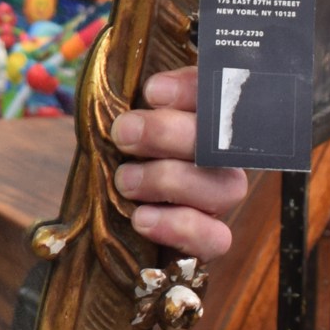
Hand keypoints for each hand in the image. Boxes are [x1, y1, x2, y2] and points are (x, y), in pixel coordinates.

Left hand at [111, 66, 246, 260]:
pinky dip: (180, 227)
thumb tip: (143, 91)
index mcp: (204, 119)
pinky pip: (216, 239)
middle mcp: (221, 158)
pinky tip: (143, 219)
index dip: (194, 89)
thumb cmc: (118, 158)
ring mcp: (217, 200)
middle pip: (224, 142)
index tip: (151, 92)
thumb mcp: (122, 126)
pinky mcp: (208, 241)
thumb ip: (136, 108)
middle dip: (169, 133)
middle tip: (123, 133)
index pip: (220, 93)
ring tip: (125, 181)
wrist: (105, 221)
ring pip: (224, 188)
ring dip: (170, 180)